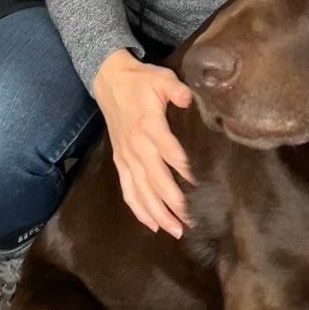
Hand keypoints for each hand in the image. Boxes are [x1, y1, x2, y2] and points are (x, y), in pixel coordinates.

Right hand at [92, 49, 193, 236]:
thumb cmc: (141, 80)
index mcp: (150, 127)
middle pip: (156, 181)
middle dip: (173, 203)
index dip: (184, 171)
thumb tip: (190, 100)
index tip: (199, 187)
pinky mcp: (121, 161)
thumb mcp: (162, 78)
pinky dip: (138, 209)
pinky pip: (128, 190)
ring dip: (157, 213)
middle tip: (190, 222)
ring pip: (141, 191)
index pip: (170, 154)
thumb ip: (177, 91)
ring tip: (174, 230)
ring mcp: (127, 157)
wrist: (109, 81)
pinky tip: (151, 224)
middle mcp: (137, 147)